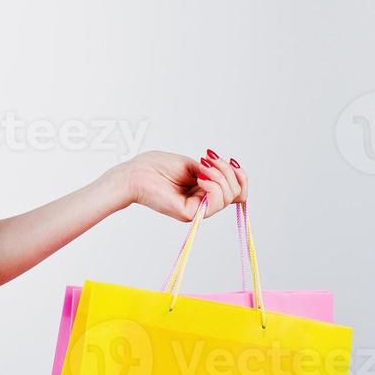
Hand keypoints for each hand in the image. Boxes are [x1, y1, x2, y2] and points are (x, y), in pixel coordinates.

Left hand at [118, 149, 247, 221]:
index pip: (236, 191)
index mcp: (203, 191)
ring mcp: (196, 210)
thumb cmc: (156, 166)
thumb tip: (235, 172)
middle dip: (227, 172)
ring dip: (220, 177)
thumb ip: (214, 171)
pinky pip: (215, 203)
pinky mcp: (189, 214)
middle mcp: (202, 203)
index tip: (231, 160)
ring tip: (202, 168)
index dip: (240, 176)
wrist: (134, 173)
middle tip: (208, 160)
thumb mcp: (194, 164)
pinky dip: (213, 186)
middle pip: (235, 193)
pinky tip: (200, 177)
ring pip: (228, 197)